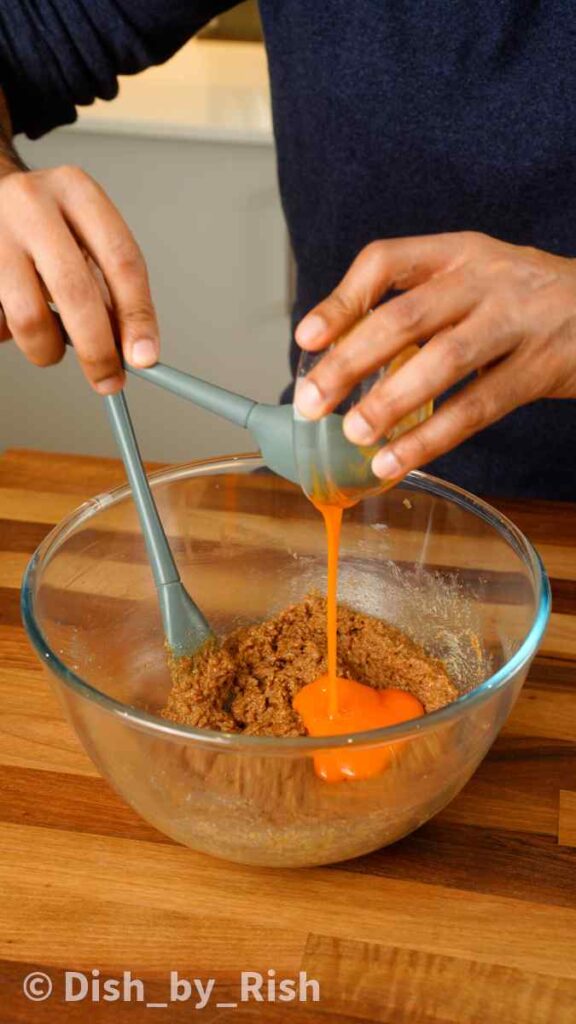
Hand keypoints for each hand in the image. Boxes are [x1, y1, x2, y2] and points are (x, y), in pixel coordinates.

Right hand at [0, 162, 158, 392]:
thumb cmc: (47, 224)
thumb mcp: (85, 236)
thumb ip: (110, 286)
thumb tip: (134, 350)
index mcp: (76, 191)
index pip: (122, 260)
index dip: (137, 315)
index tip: (145, 356)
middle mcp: (32, 203)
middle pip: (76, 291)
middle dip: (97, 349)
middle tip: (108, 378)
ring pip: (29, 316)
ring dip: (48, 349)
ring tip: (52, 347)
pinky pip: (1, 322)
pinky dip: (15, 336)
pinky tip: (16, 320)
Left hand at [294, 232, 575, 480]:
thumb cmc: (526, 302)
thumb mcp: (476, 282)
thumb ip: (421, 308)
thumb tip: (344, 359)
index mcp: (458, 253)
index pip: (387, 261)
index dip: (341, 300)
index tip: (306, 338)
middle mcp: (484, 279)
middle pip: (404, 317)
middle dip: (348, 362)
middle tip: (312, 402)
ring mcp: (515, 322)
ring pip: (442, 361)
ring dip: (389, 402)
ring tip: (353, 433)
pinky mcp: (539, 368)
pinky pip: (475, 408)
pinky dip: (429, 440)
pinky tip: (395, 461)